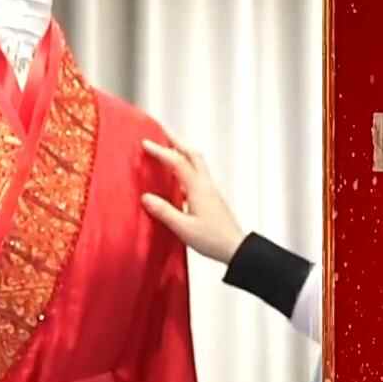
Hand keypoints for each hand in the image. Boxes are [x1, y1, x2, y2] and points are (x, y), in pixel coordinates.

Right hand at [141, 138, 245, 263]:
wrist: (236, 248)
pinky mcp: (212, 198)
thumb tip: (146, 197)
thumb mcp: (183, 228)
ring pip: (197, 163)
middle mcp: (206, 185)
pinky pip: (198, 176)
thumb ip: (164, 211)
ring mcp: (211, 190)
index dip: (160, 151)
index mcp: (198, 188)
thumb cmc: (212, 239)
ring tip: (168, 150)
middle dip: (176, 141)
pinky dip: (186, 168)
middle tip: (162, 133)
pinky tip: (177, 179)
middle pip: (192, 154)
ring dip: (182, 153)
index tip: (145, 142)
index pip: (177, 162)